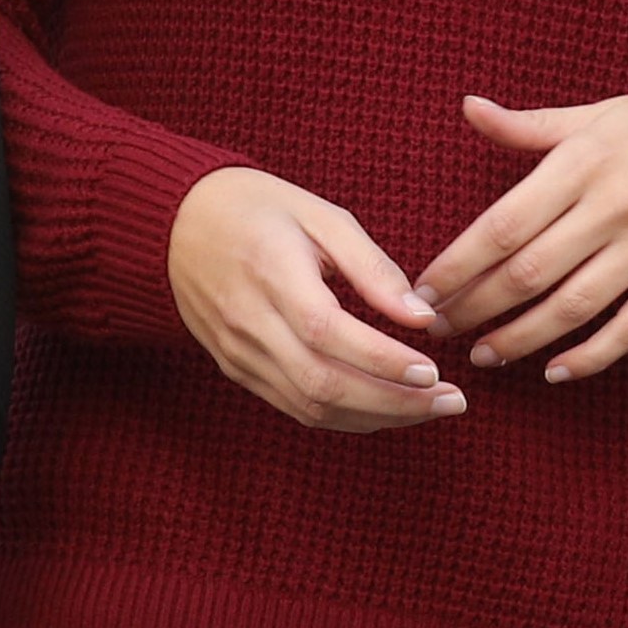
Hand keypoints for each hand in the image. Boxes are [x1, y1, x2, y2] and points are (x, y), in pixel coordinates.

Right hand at [165, 169, 464, 433]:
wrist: (174, 225)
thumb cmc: (256, 210)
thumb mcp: (319, 215)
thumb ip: (372, 267)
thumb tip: (421, 317)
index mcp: (271, 272)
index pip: (328, 331)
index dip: (383, 359)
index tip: (434, 369)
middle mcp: (249, 322)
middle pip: (323, 383)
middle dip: (395, 402)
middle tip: (452, 401)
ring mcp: (238, 353)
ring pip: (311, 406)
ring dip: (378, 417)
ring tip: (430, 408)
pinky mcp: (236, 370)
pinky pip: (295, 407)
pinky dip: (346, 417)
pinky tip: (386, 409)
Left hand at [420, 87, 627, 382]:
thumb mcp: (595, 115)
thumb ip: (528, 126)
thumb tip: (468, 108)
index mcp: (583, 162)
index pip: (504, 223)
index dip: (460, 263)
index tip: (424, 289)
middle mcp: (614, 205)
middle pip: (530, 272)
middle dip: (476, 308)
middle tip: (439, 330)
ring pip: (573, 307)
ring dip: (521, 339)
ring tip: (484, 355)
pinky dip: (591, 356)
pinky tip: (554, 372)